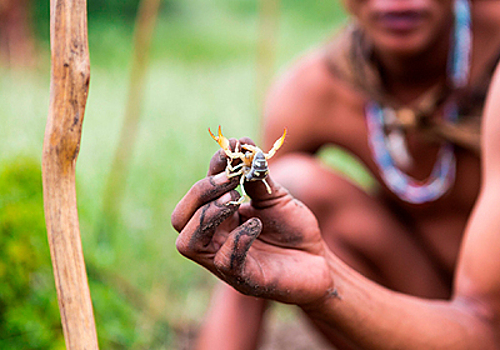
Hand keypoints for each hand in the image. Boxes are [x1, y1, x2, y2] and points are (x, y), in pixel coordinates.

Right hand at [171, 139, 332, 305]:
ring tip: (236, 199)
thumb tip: (241, 143)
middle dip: (200, 193)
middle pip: (180, 218)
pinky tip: (257, 225)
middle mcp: (215, 240)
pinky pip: (225, 262)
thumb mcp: (274, 197)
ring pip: (188, 242)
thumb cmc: (293, 230)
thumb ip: (256, 176)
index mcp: (218, 219)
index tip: (231, 150)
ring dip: (207, 216)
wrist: (319, 262)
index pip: (196, 196)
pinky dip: (237, 239)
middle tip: (230, 180)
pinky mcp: (245, 279)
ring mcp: (225, 262)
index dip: (210, 171)